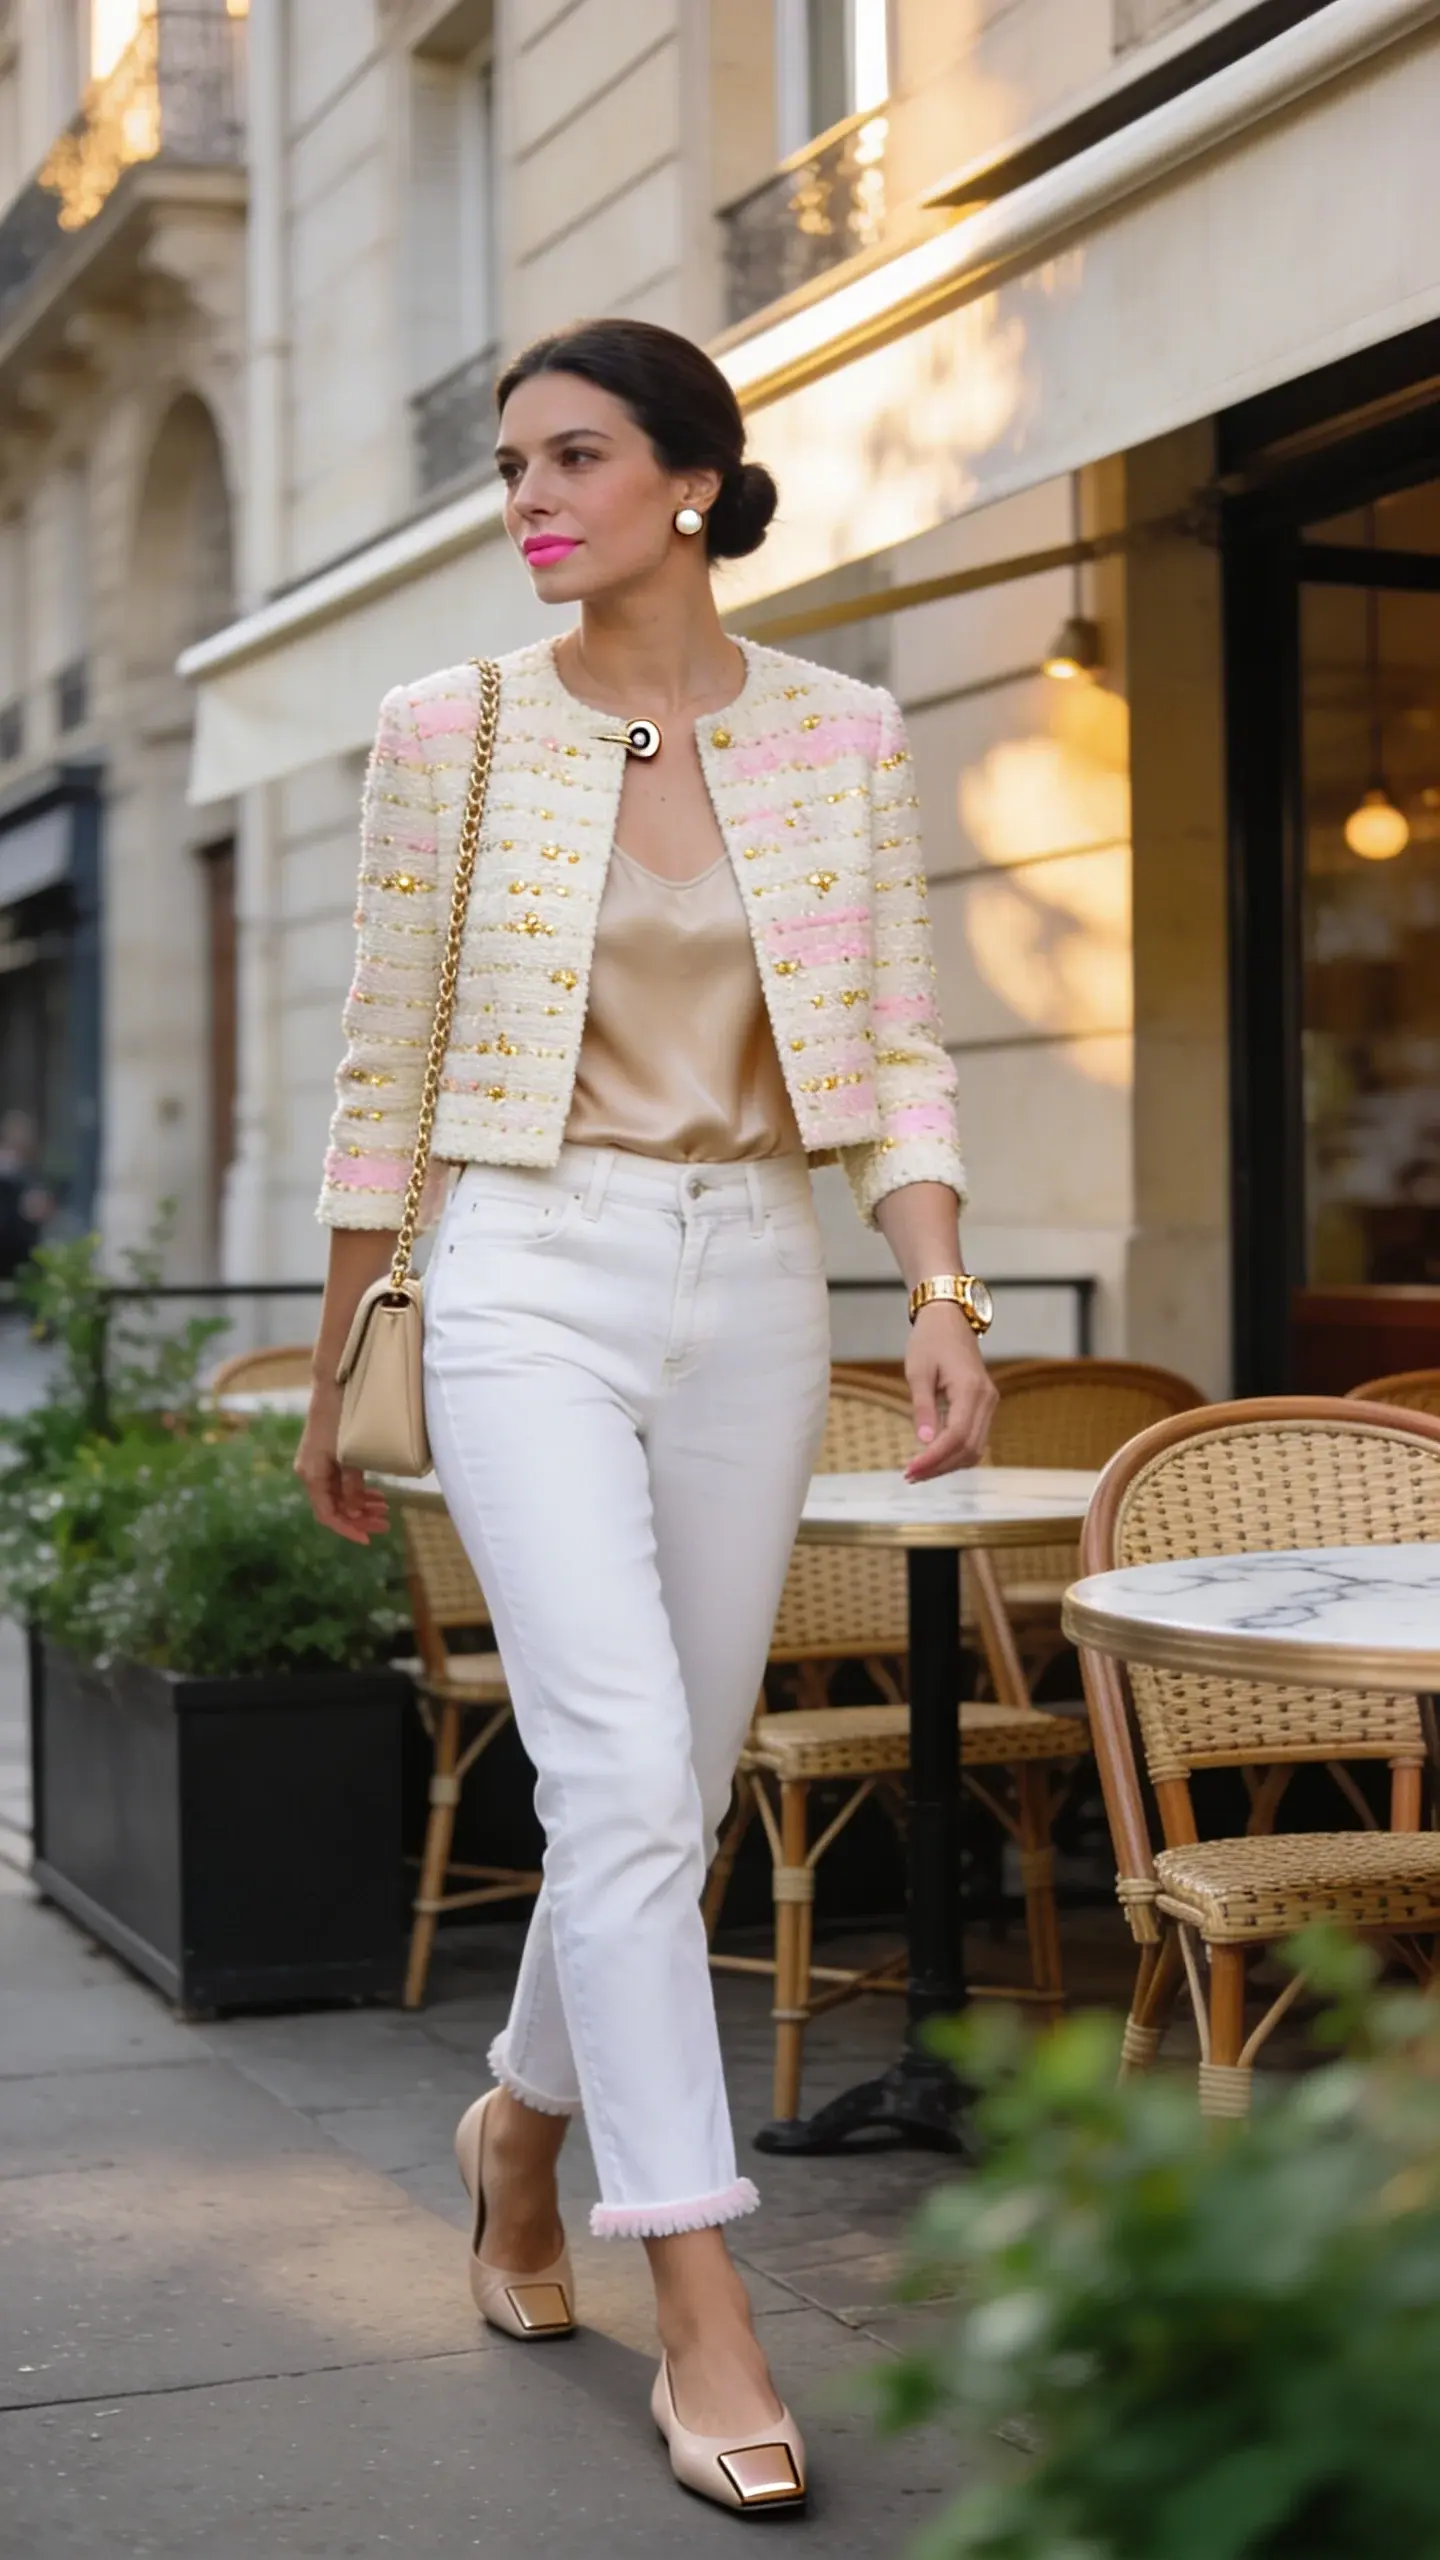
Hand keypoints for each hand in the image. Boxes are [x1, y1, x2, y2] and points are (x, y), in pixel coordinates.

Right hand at [295, 1382, 390, 1544]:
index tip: (369, 1538)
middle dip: (360, 1518)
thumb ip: (352, 1485)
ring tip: (385, 1511)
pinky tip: (376, 1495)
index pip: (327, 1514)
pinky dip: (358, 1490)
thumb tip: (356, 1513)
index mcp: (311, 1475)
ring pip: (340, 1495)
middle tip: (385, 1523)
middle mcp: (310, 1472)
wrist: (333, 1385)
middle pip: (335, 1507)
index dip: (347, 1529)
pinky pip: (341, 1482)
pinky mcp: (327, 1456)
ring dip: (361, 1505)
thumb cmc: (341, 1417)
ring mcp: (318, 1464)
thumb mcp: (350, 1455)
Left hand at [903, 1304, 997, 1480]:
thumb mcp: (918, 1372)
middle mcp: (986, 1399)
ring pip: (975, 1448)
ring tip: (919, 1470)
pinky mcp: (985, 1405)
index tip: (910, 1470)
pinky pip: (974, 1437)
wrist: (949, 1318)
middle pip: (968, 1448)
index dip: (934, 1459)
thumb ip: (923, 1408)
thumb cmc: (930, 1340)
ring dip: (948, 1463)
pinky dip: (955, 1452)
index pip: (956, 1436)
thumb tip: (924, 1442)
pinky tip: (932, 1456)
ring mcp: (989, 1403)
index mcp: (971, 1389)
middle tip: (910, 1476)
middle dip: (940, 1467)